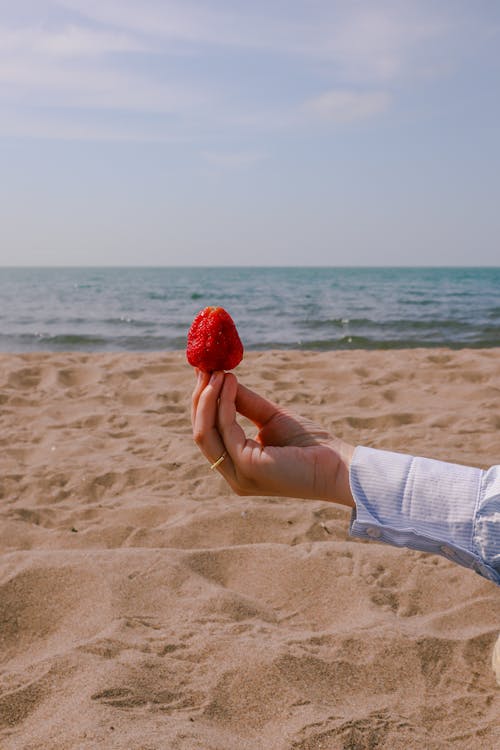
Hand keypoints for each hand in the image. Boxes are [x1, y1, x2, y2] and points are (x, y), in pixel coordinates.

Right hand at [191, 370, 354, 507]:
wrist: (339, 466)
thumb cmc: (311, 445)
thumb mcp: (271, 418)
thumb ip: (244, 403)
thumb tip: (222, 379)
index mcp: (237, 467)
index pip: (207, 434)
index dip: (202, 403)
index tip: (205, 373)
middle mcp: (233, 475)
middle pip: (201, 433)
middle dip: (200, 398)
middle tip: (204, 368)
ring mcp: (238, 474)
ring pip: (204, 432)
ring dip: (207, 399)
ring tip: (217, 372)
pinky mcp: (248, 467)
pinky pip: (226, 429)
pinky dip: (224, 403)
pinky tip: (231, 383)